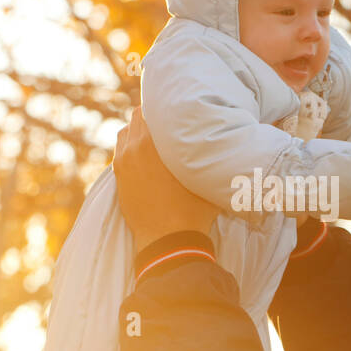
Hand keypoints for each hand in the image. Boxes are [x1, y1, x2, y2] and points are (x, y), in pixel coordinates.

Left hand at [113, 106, 219, 251]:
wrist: (168, 242)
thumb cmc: (192, 211)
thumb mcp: (207, 179)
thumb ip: (213, 156)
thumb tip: (230, 140)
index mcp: (153, 143)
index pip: (150, 109)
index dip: (164, 107)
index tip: (176, 110)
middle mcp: (133, 149)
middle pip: (136, 118)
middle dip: (151, 118)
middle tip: (169, 123)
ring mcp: (123, 165)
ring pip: (125, 134)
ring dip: (138, 133)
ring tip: (156, 140)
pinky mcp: (119, 179)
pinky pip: (121, 152)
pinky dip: (131, 149)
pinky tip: (147, 158)